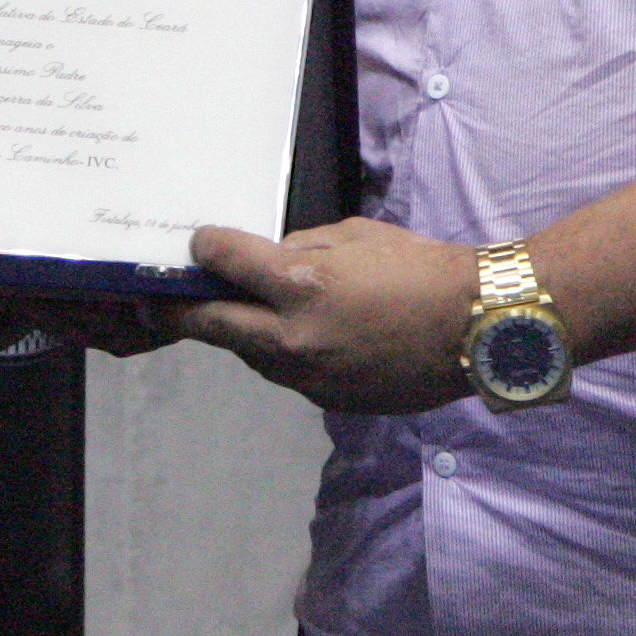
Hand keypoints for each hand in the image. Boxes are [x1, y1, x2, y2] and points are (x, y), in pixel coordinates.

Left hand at [164, 218, 476, 413]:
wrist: (477, 328)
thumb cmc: (420, 269)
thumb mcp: (353, 236)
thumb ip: (299, 248)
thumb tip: (262, 257)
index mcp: (301, 286)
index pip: (224, 264)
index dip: (205, 248)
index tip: (198, 243)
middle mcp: (295, 337)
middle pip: (212, 325)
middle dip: (179, 312)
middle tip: (157, 305)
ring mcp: (310, 377)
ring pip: (249, 353)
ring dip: (238, 332)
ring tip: (234, 313)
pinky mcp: (328, 400)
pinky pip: (286, 372)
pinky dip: (281, 353)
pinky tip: (295, 336)